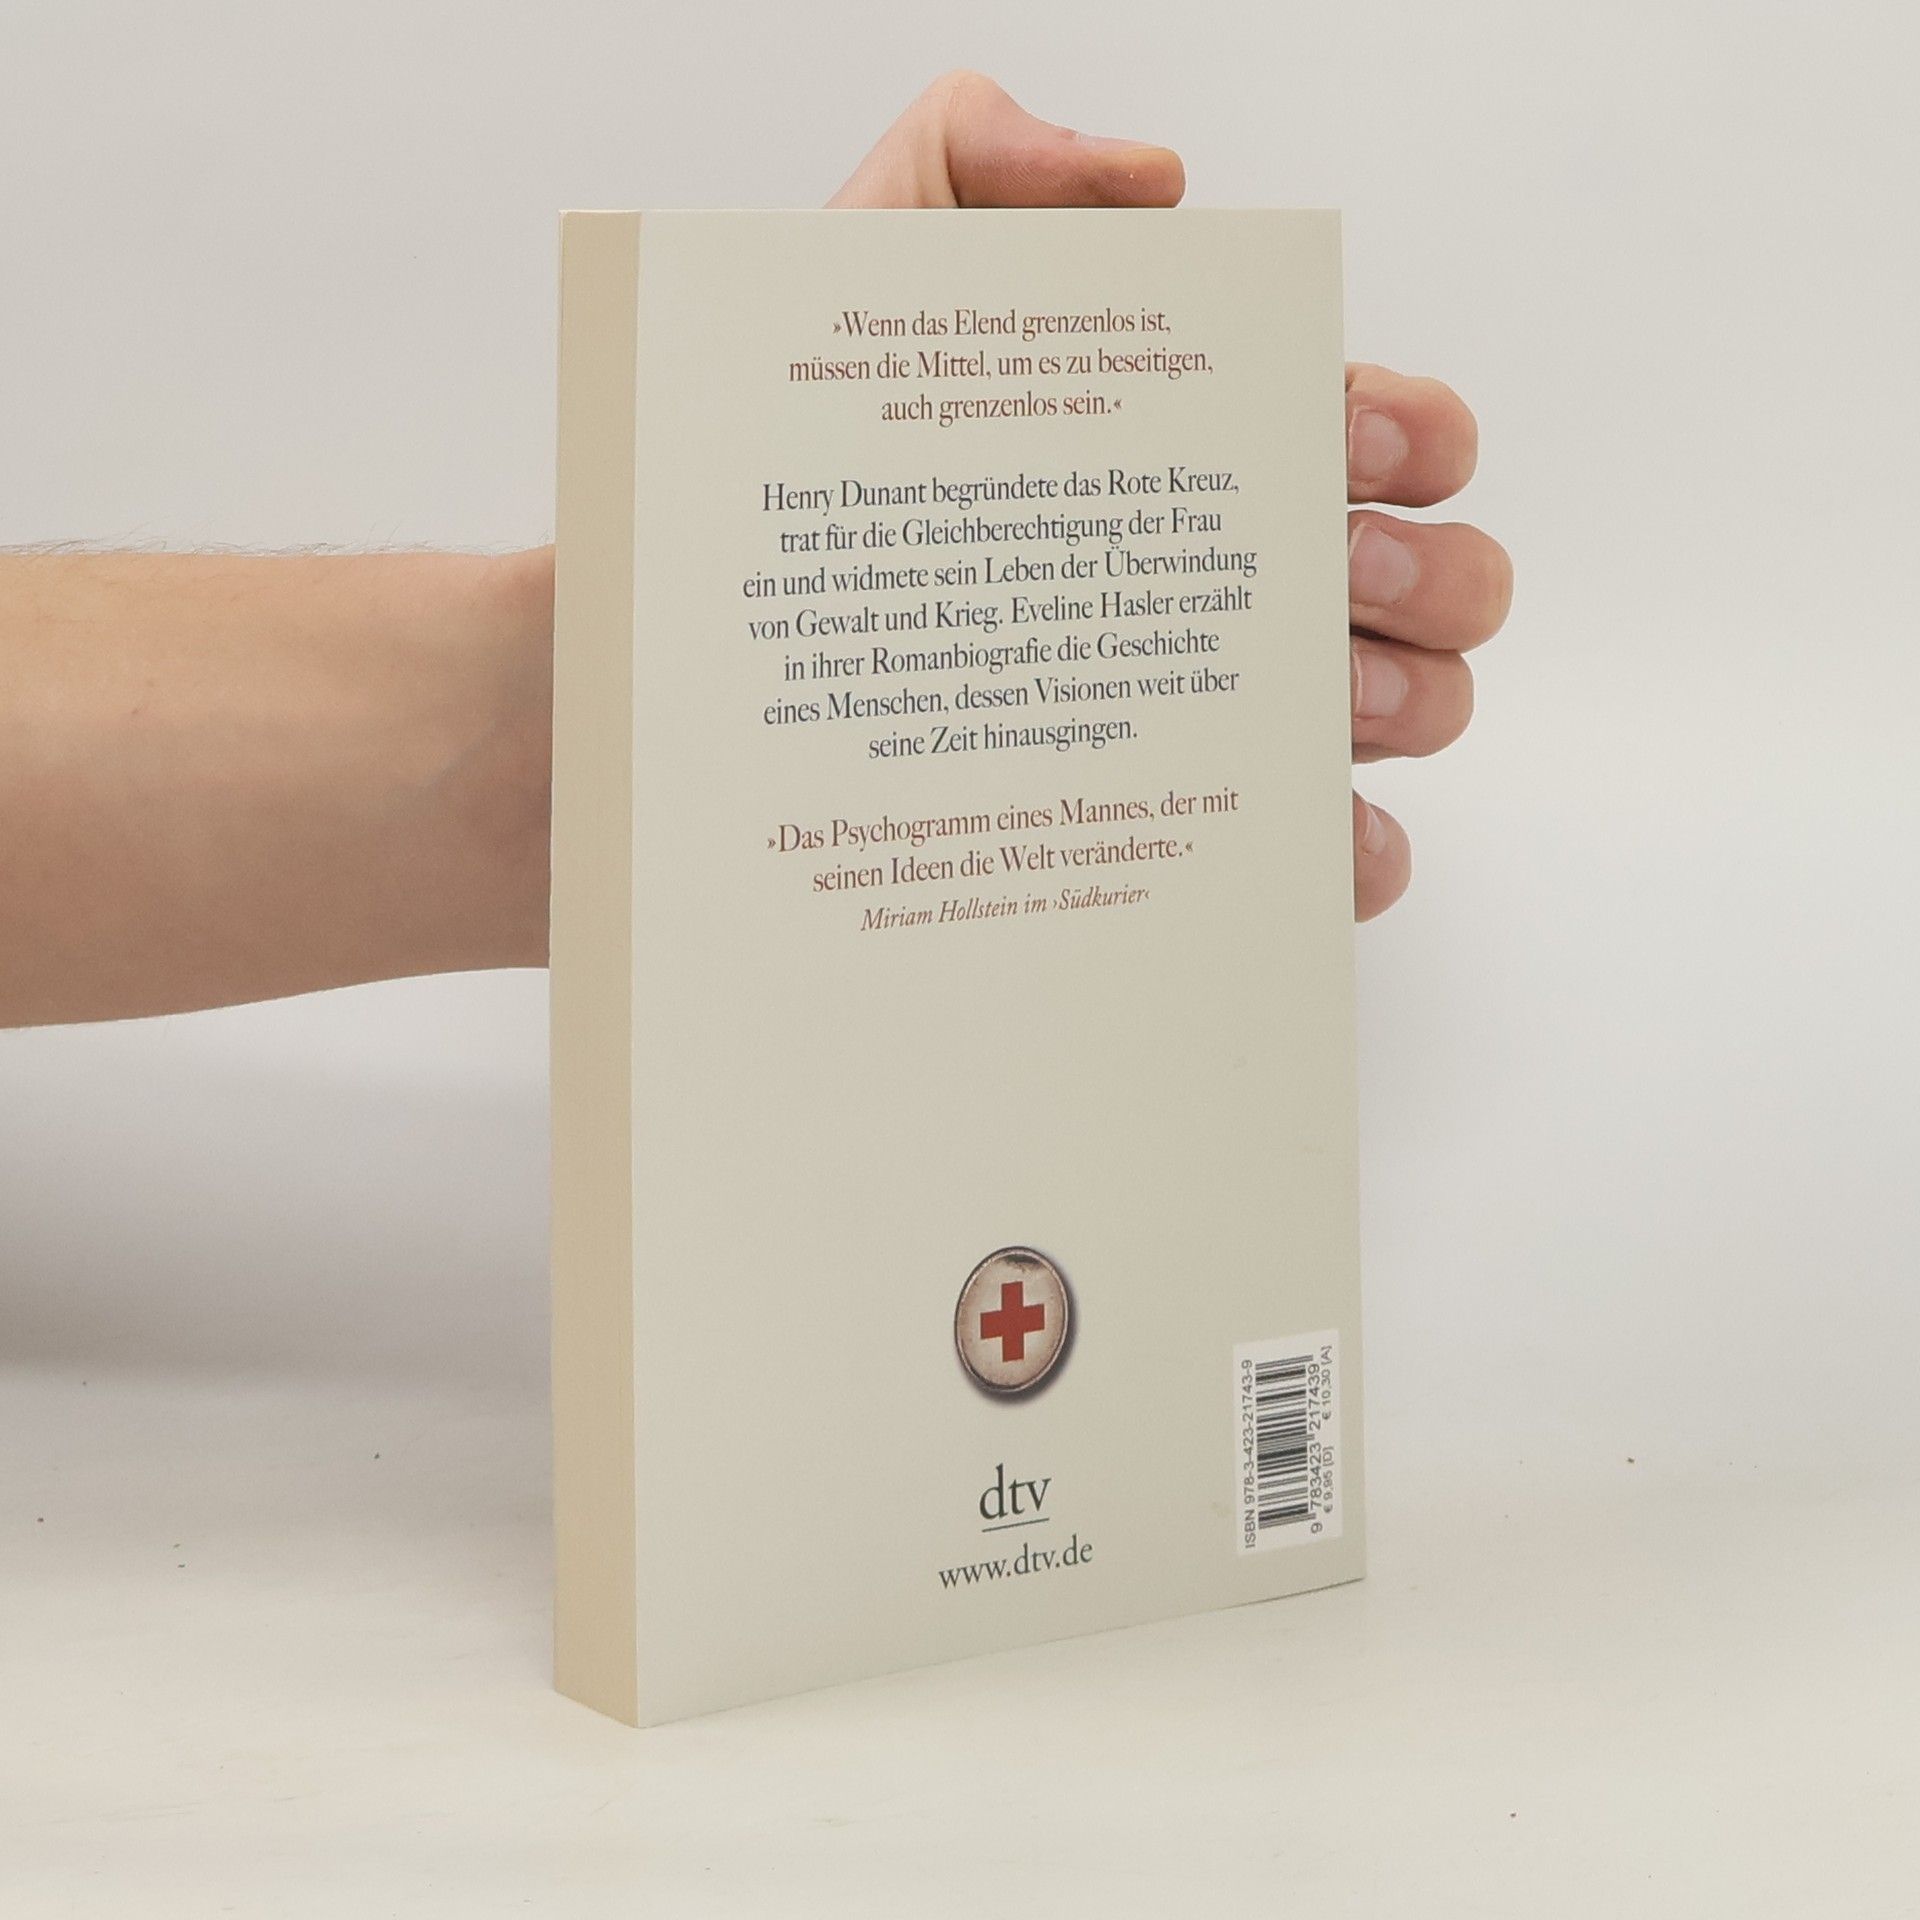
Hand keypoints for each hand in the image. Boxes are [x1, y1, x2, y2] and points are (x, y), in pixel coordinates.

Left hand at [831, 71, 1512, 920]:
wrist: (661, 665)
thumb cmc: (763, 479)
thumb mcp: (851, 280)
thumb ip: (983, 168)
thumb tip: (1156, 182)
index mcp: (1186, 457)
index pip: (1373, 431)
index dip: (1409, 429)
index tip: (1351, 441)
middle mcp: (1215, 586)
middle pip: (1428, 577)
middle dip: (1427, 572)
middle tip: (1332, 573)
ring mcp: (1204, 719)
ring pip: (1409, 711)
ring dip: (1408, 699)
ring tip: (1321, 701)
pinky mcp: (1162, 835)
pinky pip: (1316, 862)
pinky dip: (1351, 856)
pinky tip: (1316, 846)